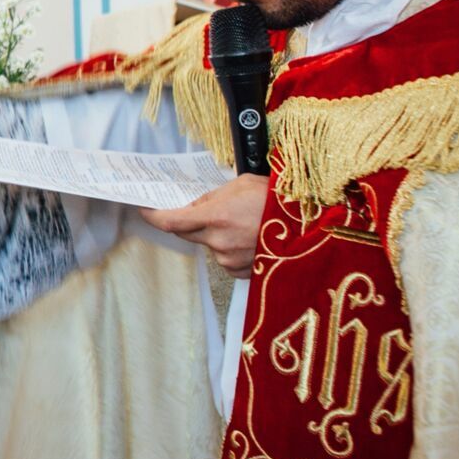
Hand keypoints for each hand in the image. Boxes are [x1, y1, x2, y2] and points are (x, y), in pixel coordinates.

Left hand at [138, 174, 270, 277]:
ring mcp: (231, 260)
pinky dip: (231, 250)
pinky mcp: (244, 273)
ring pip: (209, 246)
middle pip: (187, 234)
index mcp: (216, 217)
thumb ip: (212, 197)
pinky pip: (227, 260)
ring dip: (216, 236)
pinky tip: (251, 238)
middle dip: (189, 223)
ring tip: (244, 223)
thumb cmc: (278, 199)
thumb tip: (193, 206)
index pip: (171, 222)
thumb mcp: (240, 185)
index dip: (154, 217)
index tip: (144, 210)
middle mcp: (219, 242)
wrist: (313, 225)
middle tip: (205, 211)